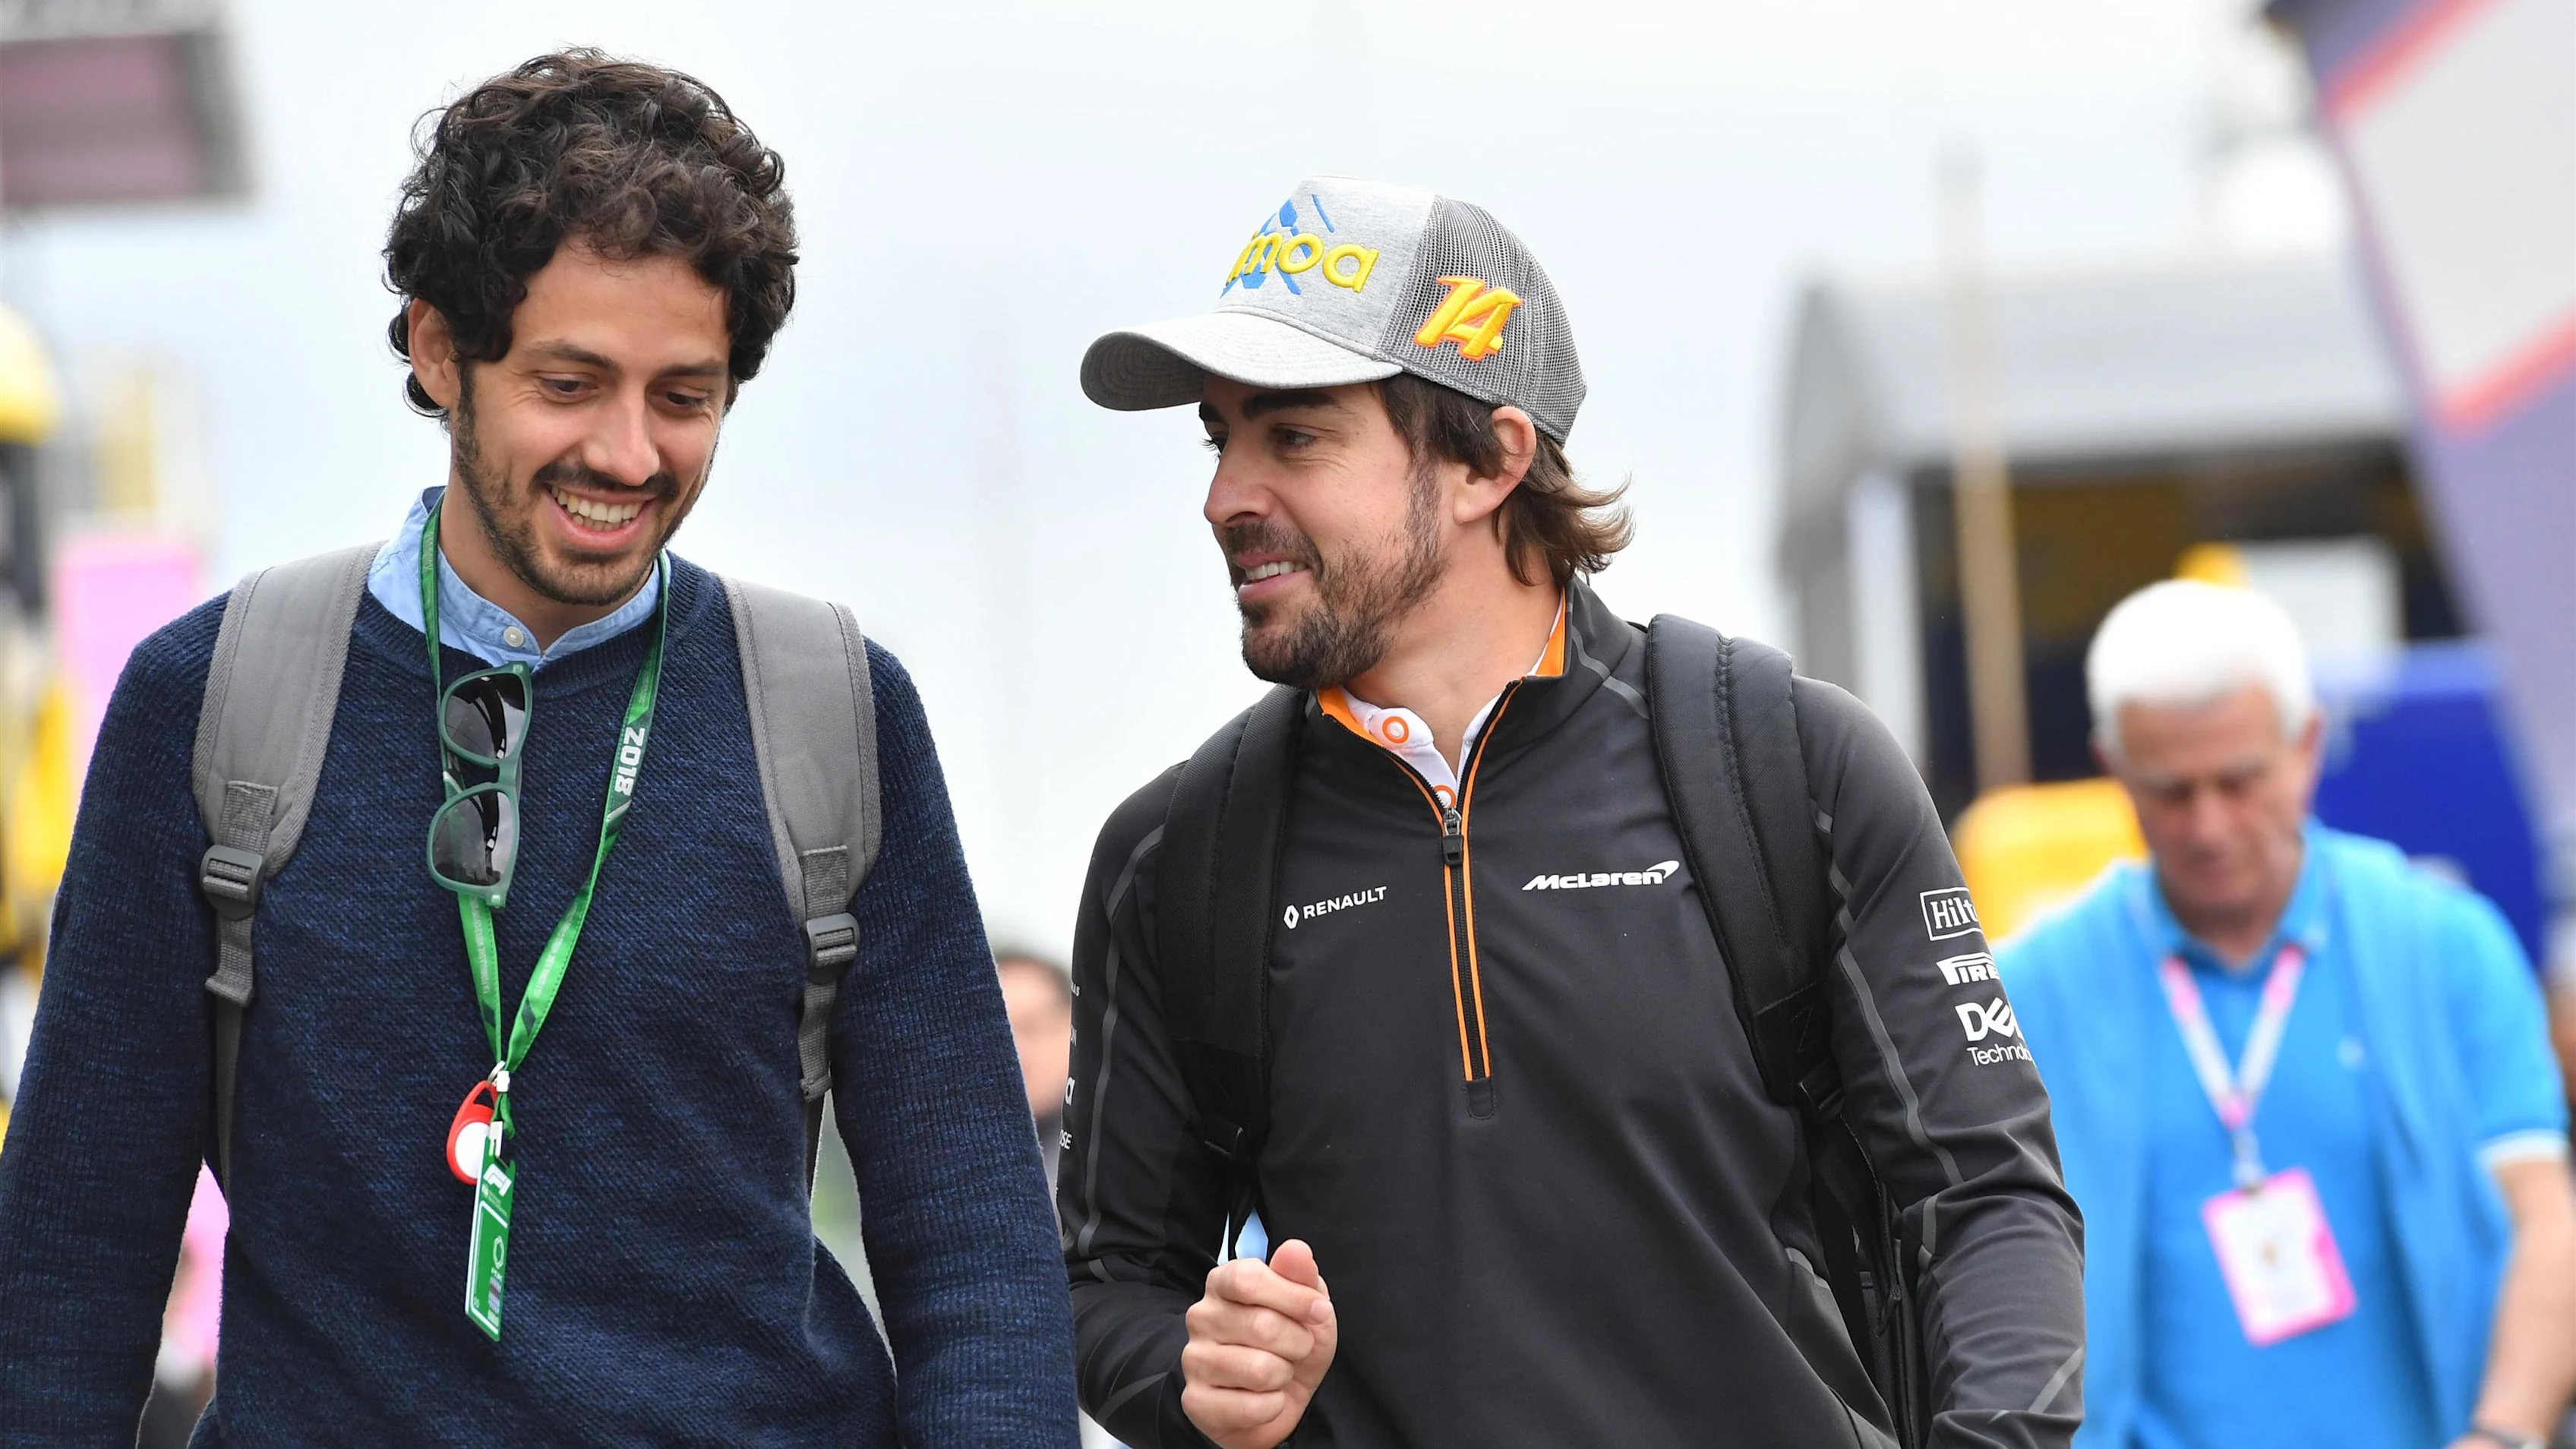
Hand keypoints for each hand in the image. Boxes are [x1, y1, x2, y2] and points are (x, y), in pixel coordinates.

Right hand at [1179, 1239, 1338, 1448]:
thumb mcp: (1307, 1308)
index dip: (1292, 1297)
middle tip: (1297, 1350)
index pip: (1248, 1278)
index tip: (1319, 1312)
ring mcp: (1194, 1359)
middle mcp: (1201, 1316)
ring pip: (1259, 1369)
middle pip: (1262, 1325)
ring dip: (1284, 1376)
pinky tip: (1265, 1400)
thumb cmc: (1289, 1345)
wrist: (1271, 1403)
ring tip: (1278, 1374)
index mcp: (1223, 1282)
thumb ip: (1301, 1277)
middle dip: (1299, 1344)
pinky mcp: (1195, 1401)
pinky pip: (1250, 1407)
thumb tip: (1296, 1249)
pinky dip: (1273, 1407)